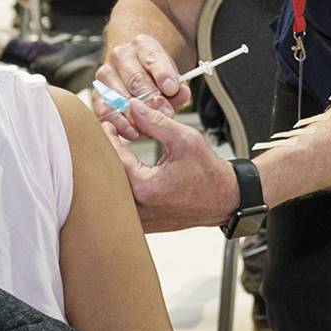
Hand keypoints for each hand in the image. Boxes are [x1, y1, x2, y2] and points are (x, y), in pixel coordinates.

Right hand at [95, 32, 191, 139]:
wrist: (136, 70)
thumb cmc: (156, 75)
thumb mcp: (171, 76)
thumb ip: (178, 87)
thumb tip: (180, 94)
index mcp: (143, 45)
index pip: (153, 58)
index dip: (163, 74)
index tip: (171, 89)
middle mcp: (121, 55)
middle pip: (135, 79)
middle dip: (151, 100)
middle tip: (164, 115)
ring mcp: (106, 73)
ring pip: (119, 96)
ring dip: (135, 115)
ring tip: (149, 128)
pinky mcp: (97, 93)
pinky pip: (105, 110)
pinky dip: (119, 124)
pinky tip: (132, 132)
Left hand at [102, 99, 237, 232]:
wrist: (224, 199)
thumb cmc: (209, 174)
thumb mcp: (185, 139)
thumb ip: (156, 122)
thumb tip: (134, 107)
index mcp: (145, 188)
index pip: (112, 158)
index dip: (107, 137)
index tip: (108, 124)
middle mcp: (139, 208)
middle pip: (106, 177)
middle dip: (106, 154)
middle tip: (109, 137)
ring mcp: (139, 219)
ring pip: (112, 192)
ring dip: (112, 171)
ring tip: (118, 152)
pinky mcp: (142, 223)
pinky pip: (122, 203)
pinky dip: (121, 186)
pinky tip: (126, 171)